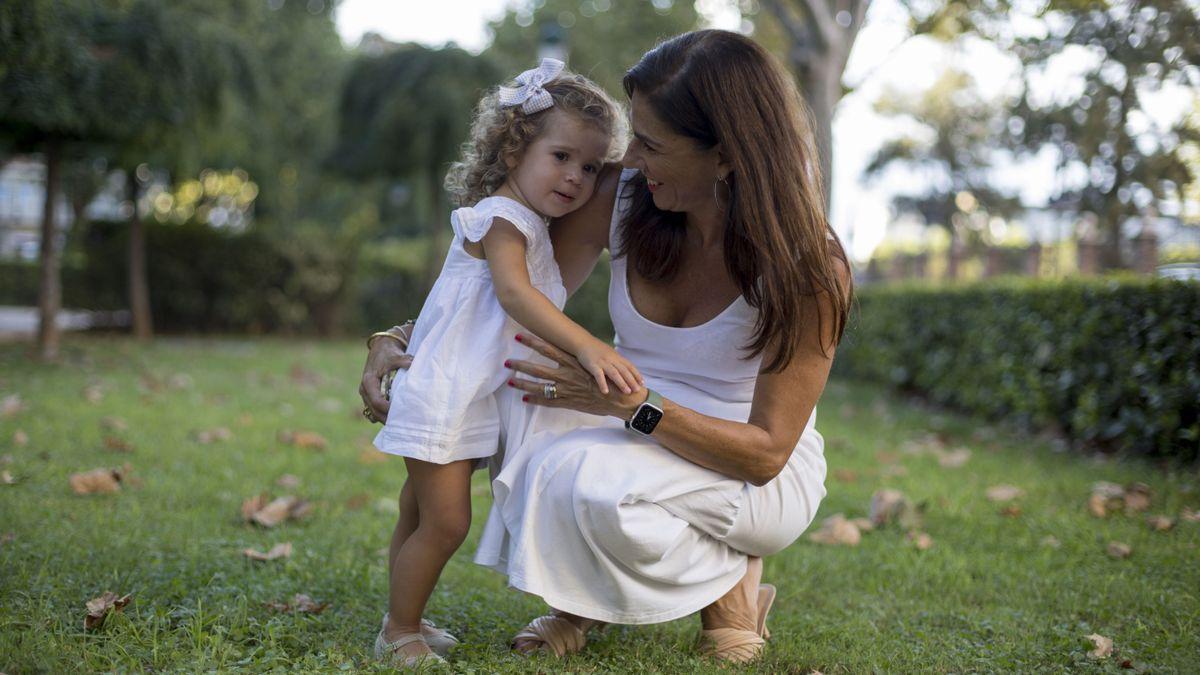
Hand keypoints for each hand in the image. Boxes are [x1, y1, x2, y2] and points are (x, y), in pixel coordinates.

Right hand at [359, 337, 412, 423]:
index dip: (389, 410)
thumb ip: (403, 360)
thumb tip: (411, 364)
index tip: (402, 413)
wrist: (381, 350)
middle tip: (403, 424)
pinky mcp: (370, 397)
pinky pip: (374, 411)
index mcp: (368, 382)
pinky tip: (394, 418)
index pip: (377, 402)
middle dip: (387, 418)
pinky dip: (382, 416)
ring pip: (373, 413)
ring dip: (385, 419)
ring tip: (400, 424)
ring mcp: (366, 395)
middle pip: (374, 411)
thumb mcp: (395, 356)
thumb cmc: (388, 354)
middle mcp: (364, 390)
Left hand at [506, 332, 646, 417]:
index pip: (549, 349)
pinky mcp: (568, 402)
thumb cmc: (610, 379)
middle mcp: (566, 375)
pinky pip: (547, 402)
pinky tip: (524, 398)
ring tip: (509, 381)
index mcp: (573, 362)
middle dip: (521, 365)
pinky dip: (535, 400)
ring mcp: (566, 390)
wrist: (620, 399)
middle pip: (538, 368)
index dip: (533, 342)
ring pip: (539, 386)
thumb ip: (581, 356)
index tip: (520, 336)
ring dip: (523, 383)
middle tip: (506, 361)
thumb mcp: (596, 362)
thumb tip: (573, 347)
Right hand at [574, 338, 643, 394]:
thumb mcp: (610, 353)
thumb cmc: (596, 349)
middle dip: (631, 381)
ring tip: (627, 392)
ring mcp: (602, 362)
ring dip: (621, 383)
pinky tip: (605, 392)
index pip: (629, 366)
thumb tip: (626, 370)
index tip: (642, 383)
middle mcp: (612, 359)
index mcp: (617, 357)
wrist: (583, 342)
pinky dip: (603, 384)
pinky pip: (599, 376)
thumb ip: (617, 361)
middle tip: (637, 390)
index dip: (636, 374)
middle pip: (624, 371)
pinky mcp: (593, 365)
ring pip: (614, 373)